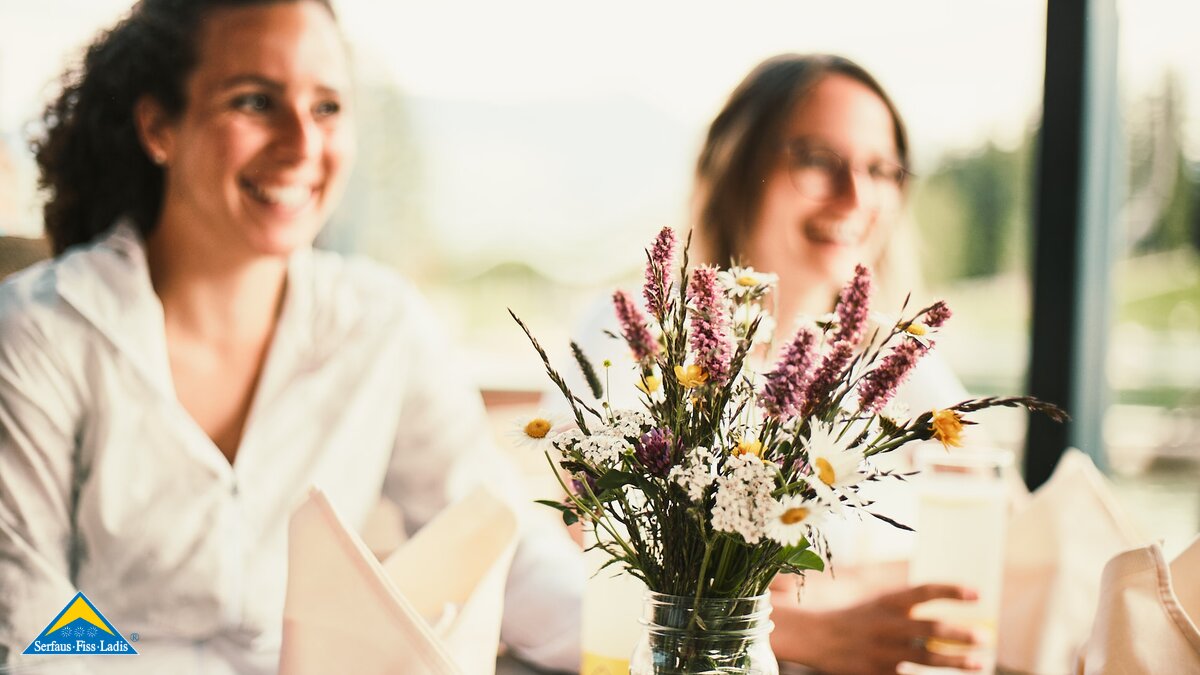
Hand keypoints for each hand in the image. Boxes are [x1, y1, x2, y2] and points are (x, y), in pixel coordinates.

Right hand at [771, 584, 985, 673]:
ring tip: (979, 663)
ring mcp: (883, 651)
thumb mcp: (878, 604)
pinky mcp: (878, 672)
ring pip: (926, 657)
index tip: (978, 593)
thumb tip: (947, 617)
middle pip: (930, 628)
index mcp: (887, 601)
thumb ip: (908, 608)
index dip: (951, 591)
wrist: (814, 637)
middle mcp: (887, 624)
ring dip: (956, 660)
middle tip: (984, 636)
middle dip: (960, 633)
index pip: (923, 591)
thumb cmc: (854, 619)